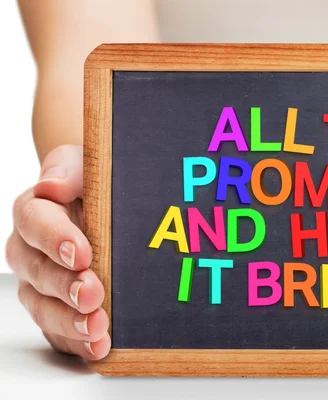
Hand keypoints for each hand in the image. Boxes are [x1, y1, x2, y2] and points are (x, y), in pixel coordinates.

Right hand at [5, 145, 109, 359]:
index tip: (81, 253)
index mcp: (34, 212)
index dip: (55, 239)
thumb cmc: (94, 183)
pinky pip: (59, 331)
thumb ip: (69, 171)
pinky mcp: (58, 309)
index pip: (34, 222)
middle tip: (93, 294)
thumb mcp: (85, 164)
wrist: (107, 205)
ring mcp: (41, 284)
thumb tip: (51, 186)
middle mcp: (31, 251)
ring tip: (97, 328)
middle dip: (65, 287)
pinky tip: (99, 347)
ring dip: (69, 321)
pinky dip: (77, 342)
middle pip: (38, 272)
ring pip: (43, 307)